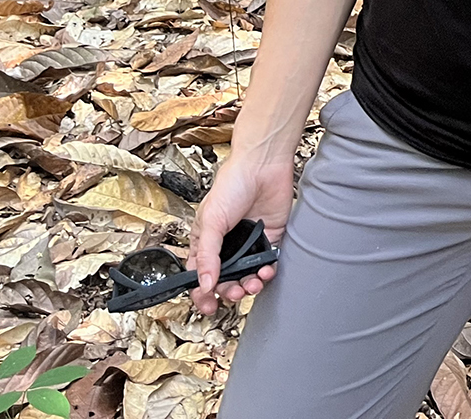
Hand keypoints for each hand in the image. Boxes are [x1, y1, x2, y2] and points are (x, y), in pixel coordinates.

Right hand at [188, 151, 294, 314]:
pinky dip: (267, 272)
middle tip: (235, 293)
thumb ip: (208, 255)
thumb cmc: (232, 185)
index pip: (200, 275)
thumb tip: (205, 285)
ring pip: (247, 276)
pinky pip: (268, 264)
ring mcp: (249, 243)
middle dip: (230, 292)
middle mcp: (227, 245)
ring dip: (249, 285)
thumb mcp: (211, 221)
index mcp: (206, 241)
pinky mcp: (270, 239)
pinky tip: (267, 271)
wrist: (263, 165)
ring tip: (253, 284)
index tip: (208, 306)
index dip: (203, 293)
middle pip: (225, 280)